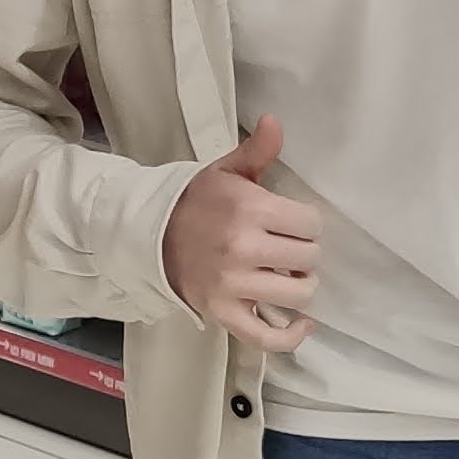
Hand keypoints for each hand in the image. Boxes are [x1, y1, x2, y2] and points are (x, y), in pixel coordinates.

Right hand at [164, 115, 321, 350]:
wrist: (148, 235)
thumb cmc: (194, 203)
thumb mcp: (224, 172)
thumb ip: (257, 151)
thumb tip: (275, 121)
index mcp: (249, 210)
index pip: (310, 224)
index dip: (306, 223)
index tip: (291, 223)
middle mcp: (243, 248)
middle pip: (309, 258)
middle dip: (303, 253)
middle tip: (286, 248)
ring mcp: (233, 285)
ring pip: (298, 294)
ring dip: (299, 285)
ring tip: (287, 276)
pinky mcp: (223, 313)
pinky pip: (267, 337)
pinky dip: (291, 336)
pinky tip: (303, 323)